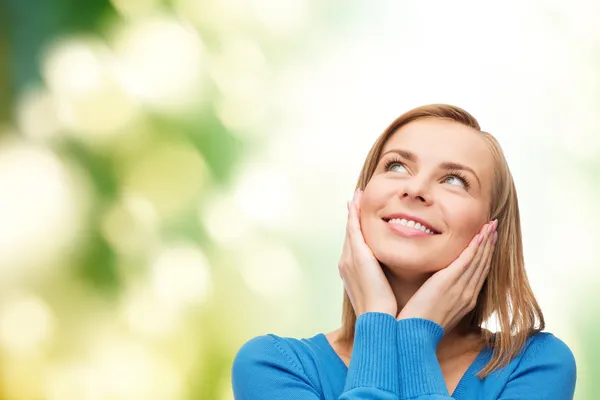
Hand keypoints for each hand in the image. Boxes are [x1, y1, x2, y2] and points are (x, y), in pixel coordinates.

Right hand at [338, 189, 396, 317]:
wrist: (378, 319)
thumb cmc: (384, 312)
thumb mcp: (381, 294)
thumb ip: (384, 282)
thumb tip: (392, 280)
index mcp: (352, 272)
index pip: (354, 245)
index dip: (356, 230)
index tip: (358, 217)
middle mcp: (346, 262)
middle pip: (350, 234)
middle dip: (351, 217)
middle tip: (355, 200)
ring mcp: (349, 257)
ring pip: (350, 228)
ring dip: (352, 211)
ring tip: (356, 197)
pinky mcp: (356, 254)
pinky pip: (353, 228)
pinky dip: (354, 214)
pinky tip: (356, 201)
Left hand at [396, 219, 497, 330]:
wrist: (413, 335)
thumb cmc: (419, 325)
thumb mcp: (436, 310)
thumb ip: (441, 297)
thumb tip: (436, 289)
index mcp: (466, 301)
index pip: (480, 274)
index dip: (486, 256)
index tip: (489, 241)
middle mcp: (468, 294)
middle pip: (483, 264)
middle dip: (490, 245)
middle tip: (494, 227)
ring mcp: (461, 288)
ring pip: (478, 260)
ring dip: (485, 241)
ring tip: (491, 225)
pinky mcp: (449, 282)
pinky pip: (467, 260)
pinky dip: (475, 247)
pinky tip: (480, 235)